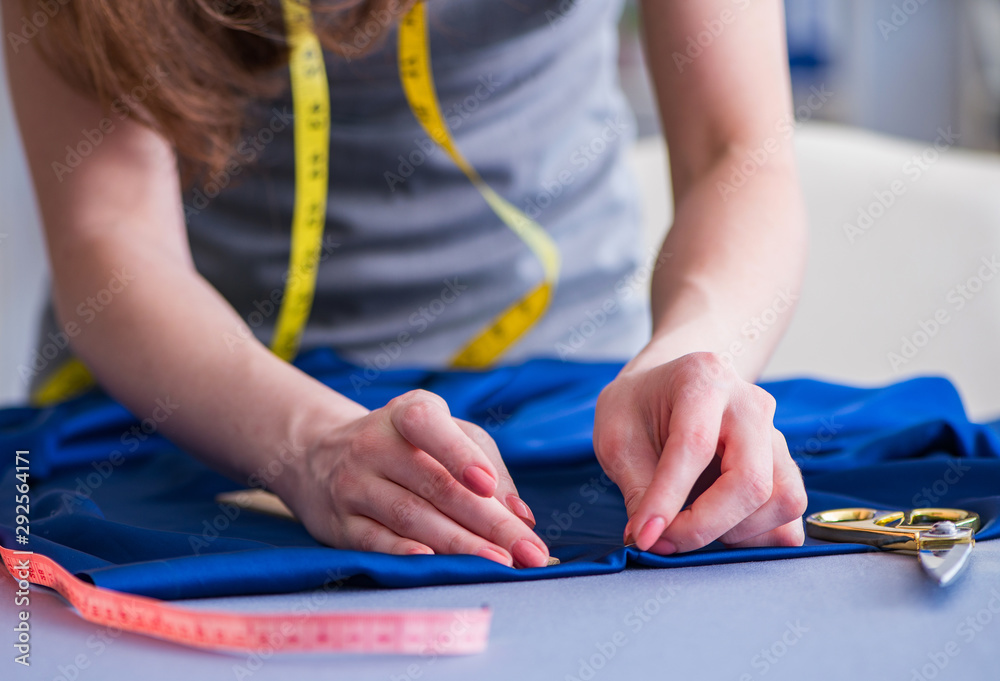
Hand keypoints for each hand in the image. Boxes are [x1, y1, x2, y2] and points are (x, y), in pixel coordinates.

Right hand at [281, 389, 549, 567]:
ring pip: (410, 516)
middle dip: (487, 522)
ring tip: (498, 562)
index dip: (459, 455)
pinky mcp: (340, 523)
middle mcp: (375, 444)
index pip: (429, 427)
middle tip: (527, 550)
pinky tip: (435, 564)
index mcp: (407, 414)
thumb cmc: (406, 445)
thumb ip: (487, 464)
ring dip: (459, 544)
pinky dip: (405, 553)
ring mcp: (353, 484)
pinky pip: (376, 540)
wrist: (321, 456)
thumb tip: (521, 516)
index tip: (487, 485)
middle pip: (436, 486)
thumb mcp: (445, 434)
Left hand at [593, 352, 806, 553]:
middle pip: (751, 479)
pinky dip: (759, 536)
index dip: (668, 499)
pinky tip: (721, 528)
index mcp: (703, 380)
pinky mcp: (785, 466)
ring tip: (692, 525)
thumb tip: (651, 539)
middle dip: (705, 525)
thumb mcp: (616, 439)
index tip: (644, 535)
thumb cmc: (637, 410)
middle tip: (664, 540)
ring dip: (735, 532)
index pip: (695, 445)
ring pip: (782, 500)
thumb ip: (637, 488)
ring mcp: (775, 435)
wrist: (661, 391)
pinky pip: (790, 515)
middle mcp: (750, 403)